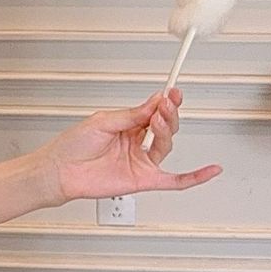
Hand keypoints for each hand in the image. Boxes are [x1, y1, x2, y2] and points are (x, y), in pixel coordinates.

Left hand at [39, 89, 221, 203]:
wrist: (60, 170)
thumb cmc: (73, 145)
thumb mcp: (102, 121)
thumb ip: (131, 115)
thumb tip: (154, 101)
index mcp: (128, 125)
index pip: (154, 111)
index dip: (166, 102)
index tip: (173, 91)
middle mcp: (137, 143)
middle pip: (164, 127)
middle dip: (167, 114)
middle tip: (164, 105)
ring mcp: (141, 161)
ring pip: (166, 145)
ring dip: (166, 131)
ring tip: (158, 121)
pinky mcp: (143, 180)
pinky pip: (174, 180)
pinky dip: (194, 177)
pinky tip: (210, 171)